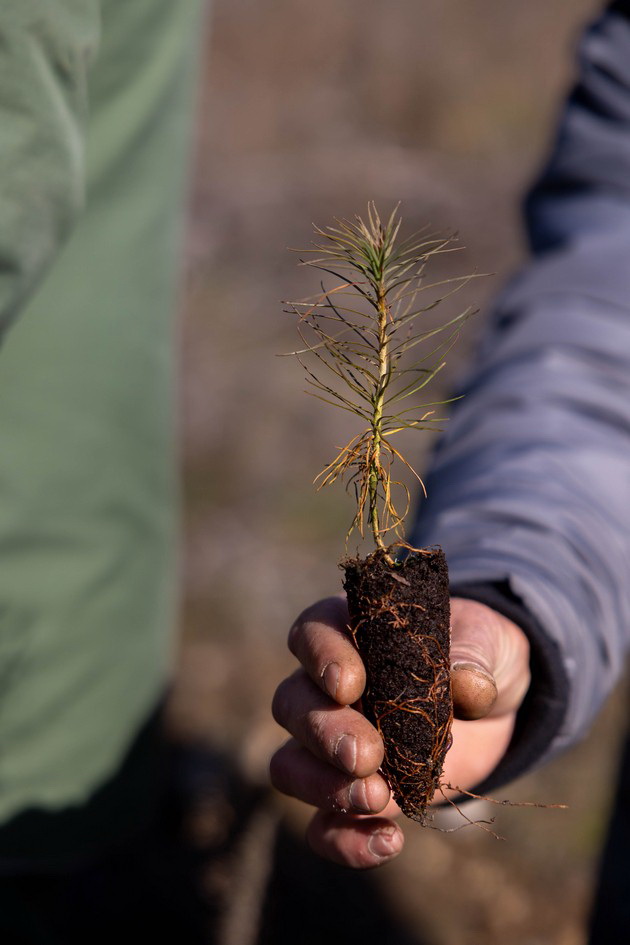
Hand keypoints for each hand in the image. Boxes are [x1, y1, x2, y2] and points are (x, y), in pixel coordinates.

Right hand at [270, 595, 529, 867]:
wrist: (493, 707)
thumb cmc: (476, 654)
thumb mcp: (487, 642)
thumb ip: (474, 654)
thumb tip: (466, 684)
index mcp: (350, 633)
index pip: (311, 634)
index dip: (320, 658)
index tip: (350, 684)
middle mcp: (324, 689)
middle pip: (292, 704)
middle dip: (325, 733)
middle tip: (367, 756)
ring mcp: (329, 747)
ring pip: (289, 765)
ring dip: (323, 787)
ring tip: (377, 799)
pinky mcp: (349, 798)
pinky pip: (322, 827)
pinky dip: (344, 841)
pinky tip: (388, 842)